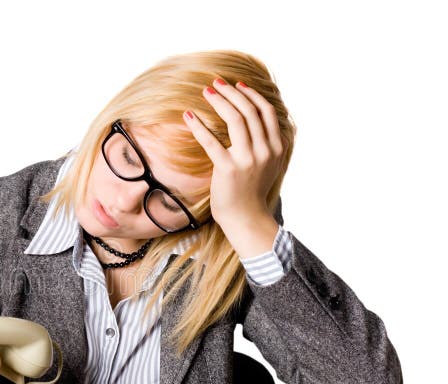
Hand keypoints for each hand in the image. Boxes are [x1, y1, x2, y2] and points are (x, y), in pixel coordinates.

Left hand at [183, 78, 286, 227]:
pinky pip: (212, 141)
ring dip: (219, 101)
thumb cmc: (252, 192)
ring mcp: (248, 159)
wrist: (246, 218)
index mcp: (277, 147)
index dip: (251, 94)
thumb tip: (257, 121)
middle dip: (232, 92)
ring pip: (236, 119)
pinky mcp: (228, 169)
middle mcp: (266, 151)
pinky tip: (189, 116)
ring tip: (206, 92)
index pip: (266, 111)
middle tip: (216, 82)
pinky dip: (199, 126)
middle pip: (250, 110)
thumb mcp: (269, 165)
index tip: (238, 84)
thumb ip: (267, 144)